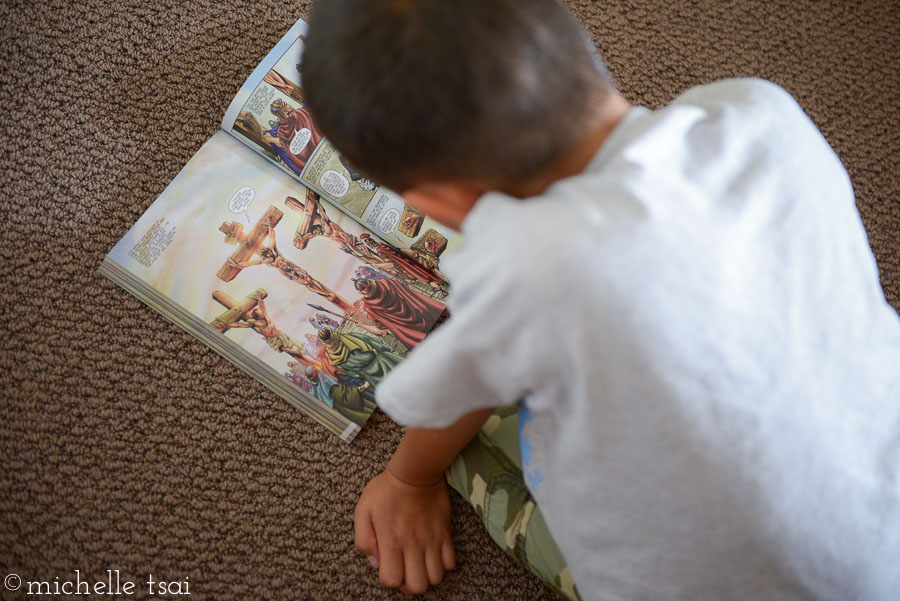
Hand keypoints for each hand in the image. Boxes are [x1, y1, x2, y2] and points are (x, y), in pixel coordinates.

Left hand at [354, 469, 455, 593]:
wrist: (416, 472)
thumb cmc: (386, 490)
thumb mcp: (363, 510)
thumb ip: (363, 539)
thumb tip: (374, 561)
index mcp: (390, 541)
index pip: (392, 580)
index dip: (389, 579)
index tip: (388, 568)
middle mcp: (412, 545)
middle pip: (417, 586)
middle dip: (409, 585)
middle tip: (405, 572)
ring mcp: (431, 540)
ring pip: (436, 578)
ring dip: (426, 576)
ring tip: (419, 565)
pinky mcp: (445, 534)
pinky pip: (450, 562)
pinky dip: (442, 565)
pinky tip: (432, 555)